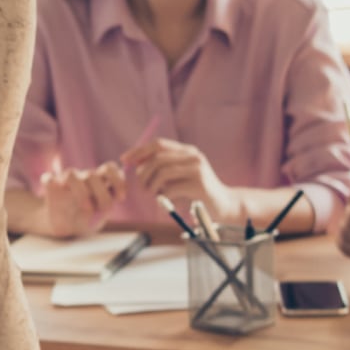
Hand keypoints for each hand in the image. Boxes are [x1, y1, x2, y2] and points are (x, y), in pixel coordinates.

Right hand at [40, 163, 125, 237]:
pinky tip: (55, 190)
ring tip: (87, 208)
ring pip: (71, 174)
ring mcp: (65, 180)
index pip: (109, 168)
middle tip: (105, 209)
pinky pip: (48, 178)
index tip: (121, 198)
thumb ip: (106, 206)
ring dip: (81, 192)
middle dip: (101, 192)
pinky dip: (51, 182)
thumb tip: (108, 203)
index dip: (117, 180)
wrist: (64, 226)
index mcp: (99, 180)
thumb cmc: (87, 219)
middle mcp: (83, 177)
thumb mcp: (100, 216)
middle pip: (92, 174)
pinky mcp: (50, 185)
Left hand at [123, 137, 238, 224]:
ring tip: (153, 195)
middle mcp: (193, 156)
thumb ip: (163, 169)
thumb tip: (137, 164)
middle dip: (143, 173)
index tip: (125, 160)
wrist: (224, 205)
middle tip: (142, 188)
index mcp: (187, 151)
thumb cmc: (197, 193)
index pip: (158, 144)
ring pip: (162, 172)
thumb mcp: (179, 177)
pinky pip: (171, 189)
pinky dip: (164, 197)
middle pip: (158, 158)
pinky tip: (168, 202)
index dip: (139, 151)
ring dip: (151, 186)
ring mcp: (198, 169)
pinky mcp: (199, 184)